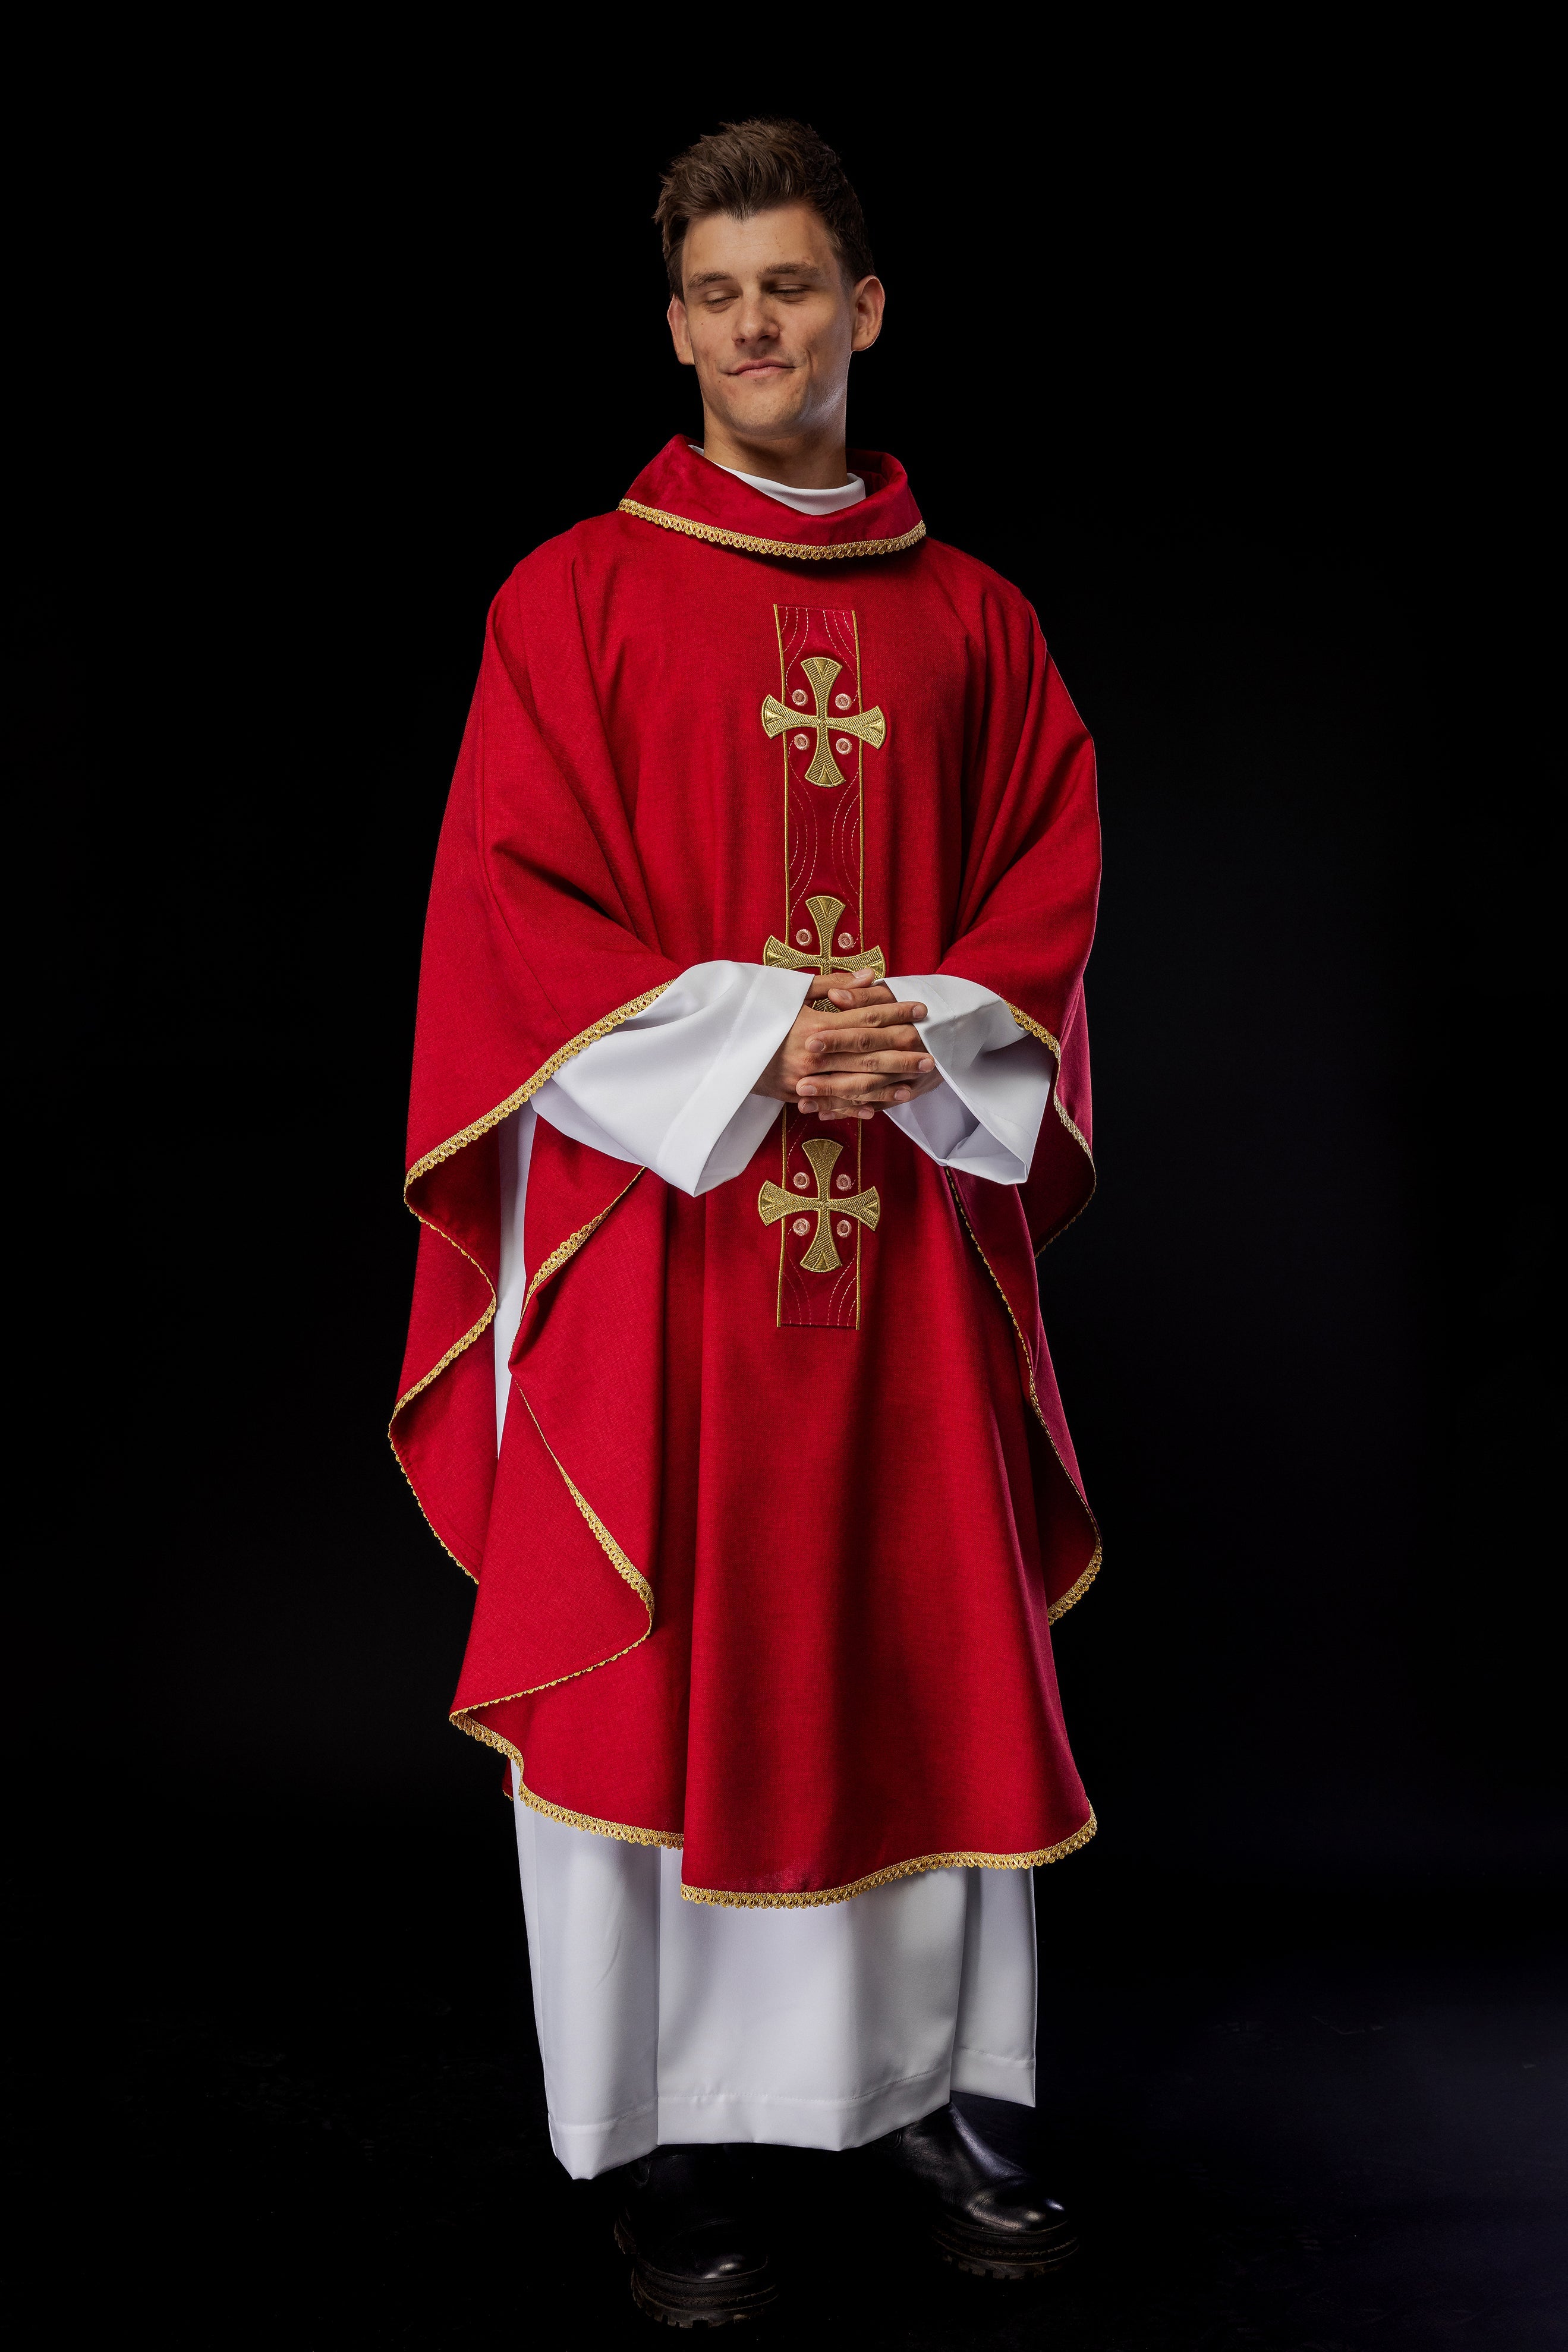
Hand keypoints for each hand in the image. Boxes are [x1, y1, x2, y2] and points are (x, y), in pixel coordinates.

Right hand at [752, 971, 943, 1121]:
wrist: (716, 1047)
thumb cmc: (756, 1014)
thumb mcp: (791, 992)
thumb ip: (833, 985)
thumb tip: (871, 977)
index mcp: (813, 1025)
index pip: (865, 1018)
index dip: (895, 1014)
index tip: (920, 1011)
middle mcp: (812, 1055)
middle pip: (867, 1055)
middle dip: (901, 1054)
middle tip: (930, 1055)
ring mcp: (803, 1080)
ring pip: (853, 1084)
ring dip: (886, 1085)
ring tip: (913, 1084)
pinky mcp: (793, 1096)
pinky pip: (830, 1104)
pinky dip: (853, 1108)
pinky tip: (876, 1110)